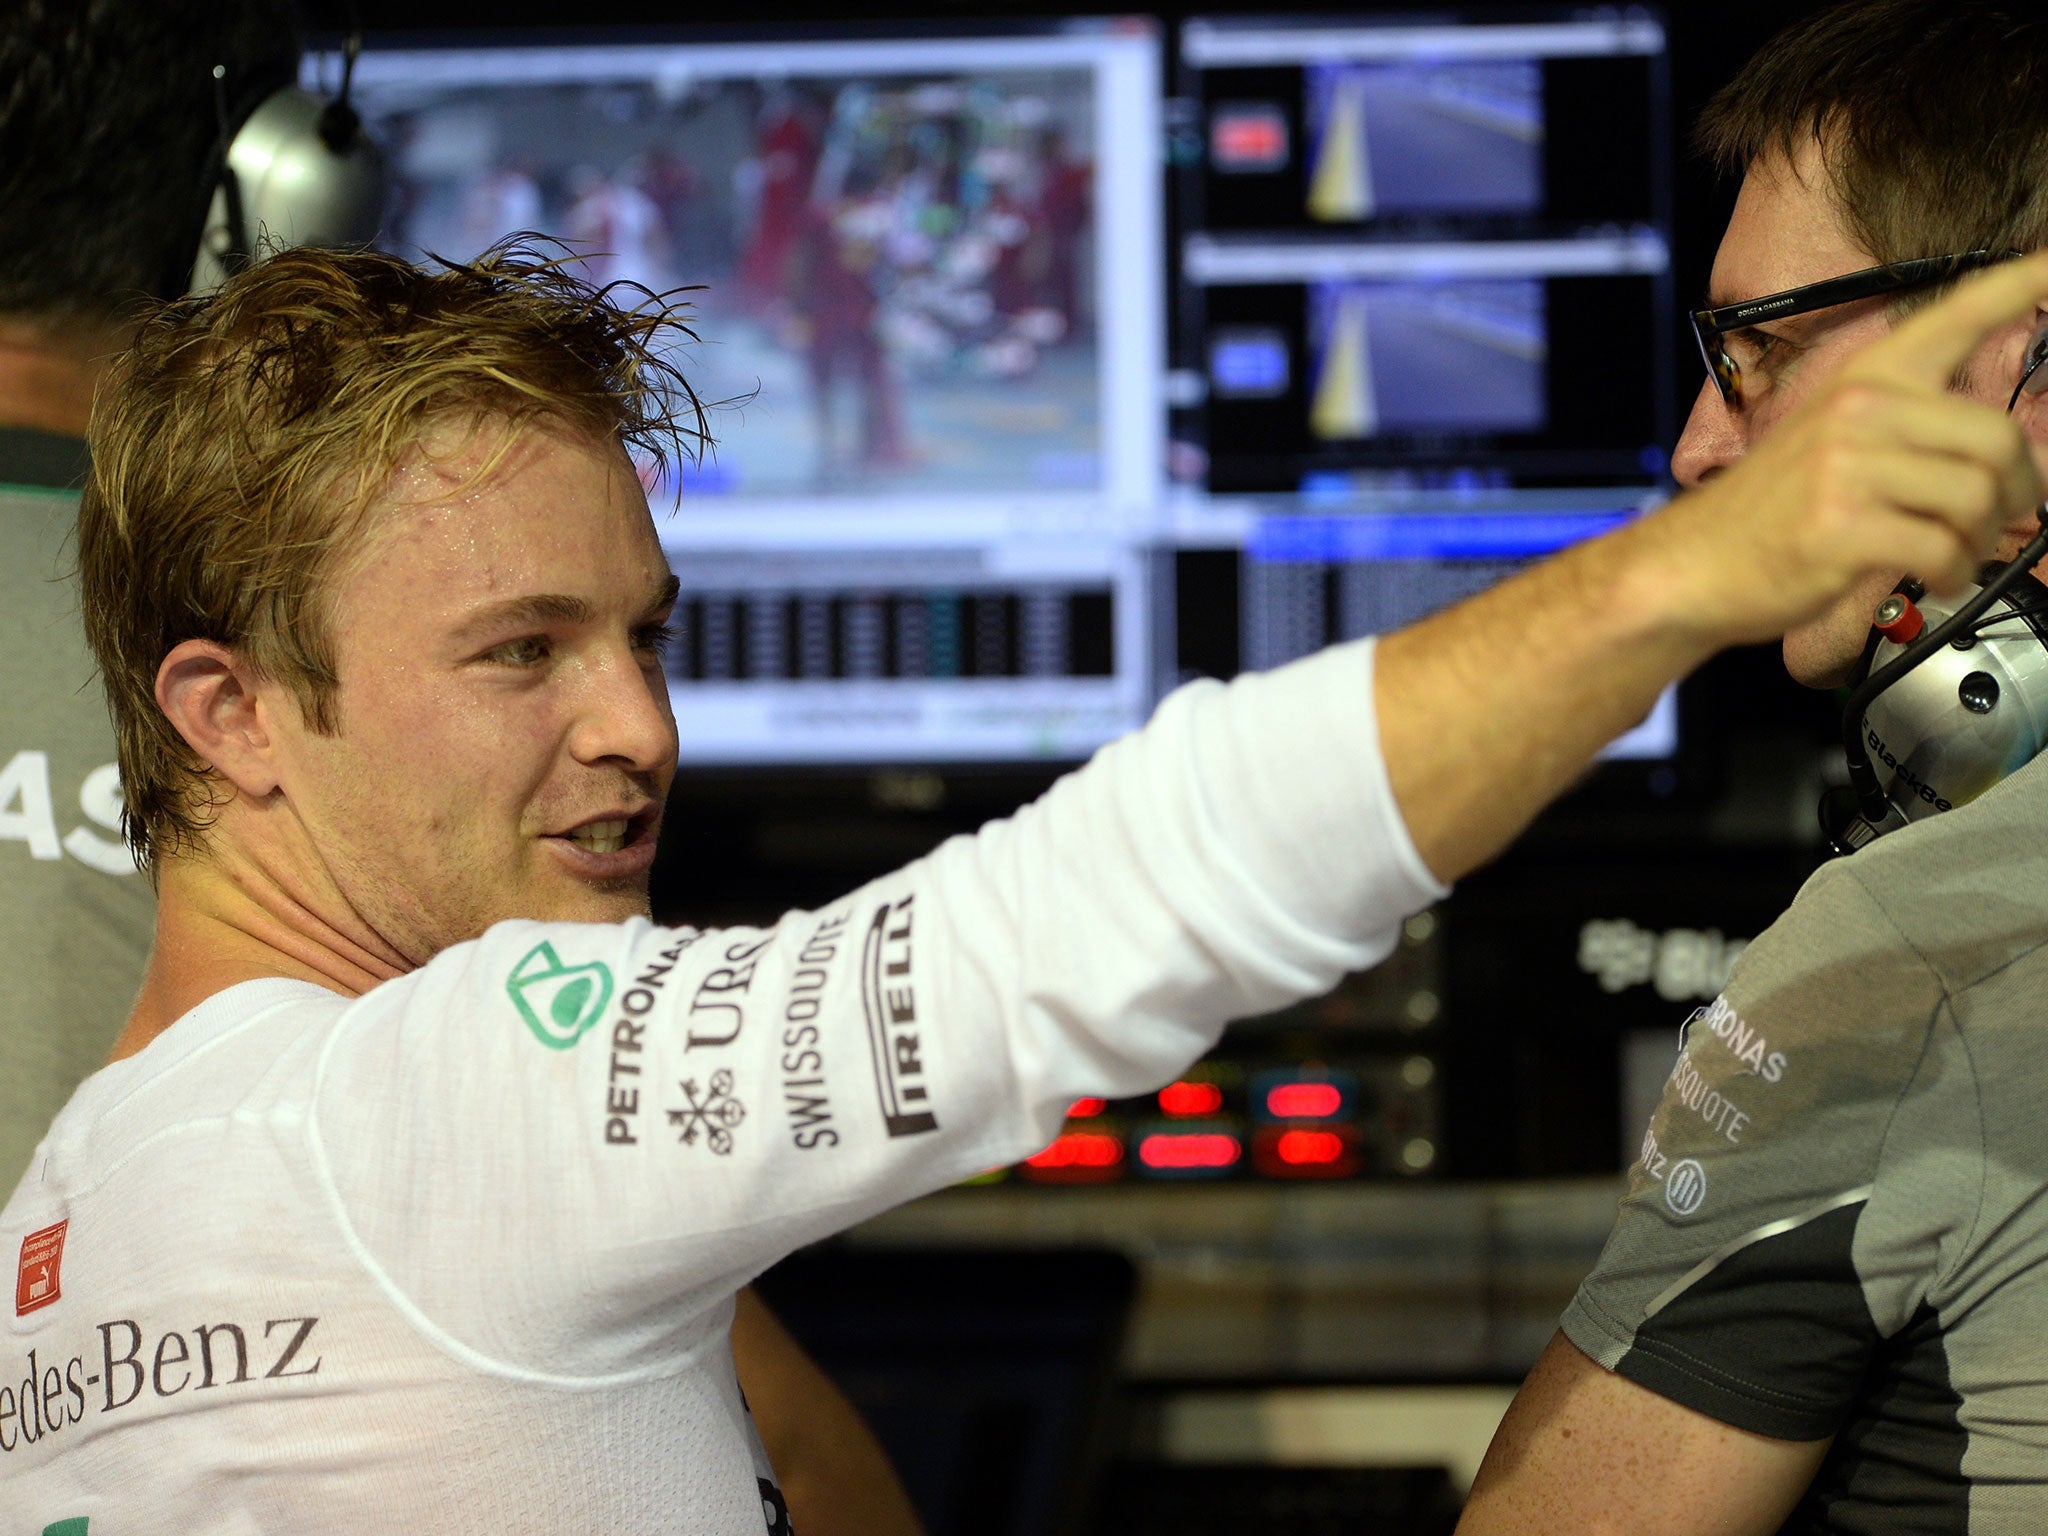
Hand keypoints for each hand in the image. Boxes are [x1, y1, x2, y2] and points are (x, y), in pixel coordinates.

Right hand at [1643, 250, 2047, 647]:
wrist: (1690, 564)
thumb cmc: (1764, 513)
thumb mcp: (1830, 444)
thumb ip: (1910, 434)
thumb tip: (2013, 462)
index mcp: (1865, 379)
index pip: (1958, 313)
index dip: (2021, 282)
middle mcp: (1860, 410)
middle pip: (1998, 439)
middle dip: (2019, 492)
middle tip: (2005, 519)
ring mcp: (1848, 466)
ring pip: (1978, 498)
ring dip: (1982, 541)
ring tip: (1954, 554)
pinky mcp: (1844, 525)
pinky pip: (1944, 548)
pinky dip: (1954, 573)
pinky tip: (1935, 576)